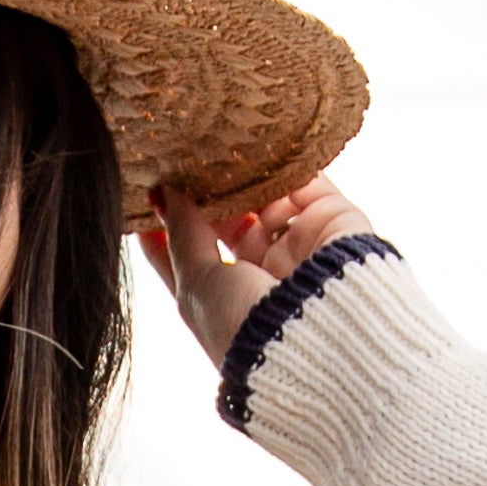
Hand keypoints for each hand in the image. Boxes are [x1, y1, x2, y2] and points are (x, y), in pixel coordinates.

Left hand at [139, 174, 374, 369]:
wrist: (319, 337)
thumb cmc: (245, 325)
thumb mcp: (196, 283)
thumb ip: (180, 234)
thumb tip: (164, 195)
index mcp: (224, 300)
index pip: (189, 254)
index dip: (167, 223)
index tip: (149, 189)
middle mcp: (262, 276)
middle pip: (230, 222)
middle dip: (211, 193)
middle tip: (190, 159)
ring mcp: (300, 251)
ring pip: (270, 200)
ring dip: (249, 177)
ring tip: (228, 151)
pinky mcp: (337, 228)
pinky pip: (313, 185)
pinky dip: (292, 166)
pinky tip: (267, 148)